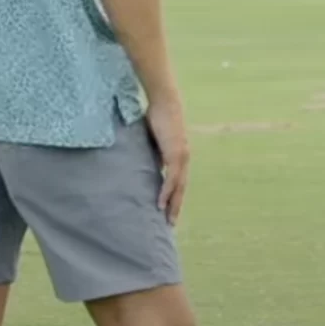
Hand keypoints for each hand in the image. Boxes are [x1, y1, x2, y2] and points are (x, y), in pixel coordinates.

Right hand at [146, 93, 190, 224]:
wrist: (165, 101)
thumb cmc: (156, 115)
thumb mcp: (152, 138)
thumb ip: (151, 150)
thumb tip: (141, 159)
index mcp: (178, 156)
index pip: (178, 181)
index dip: (174, 196)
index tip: (168, 210)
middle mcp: (183, 159)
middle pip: (181, 188)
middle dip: (176, 206)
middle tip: (170, 223)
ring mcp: (181, 157)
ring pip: (179, 187)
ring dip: (173, 204)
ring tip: (167, 219)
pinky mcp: (176, 154)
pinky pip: (171, 178)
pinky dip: (167, 192)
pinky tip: (161, 204)